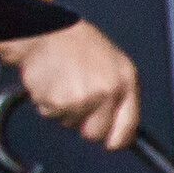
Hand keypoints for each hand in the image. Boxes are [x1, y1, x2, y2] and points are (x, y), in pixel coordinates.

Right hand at [0, 19, 140, 150]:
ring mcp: (83, 98)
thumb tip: (121, 131)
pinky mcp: (58, 102)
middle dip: (84, 123)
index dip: (118, 139)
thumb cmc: (78, 44)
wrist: (45, 29)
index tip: (112, 142)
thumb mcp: (113, 63)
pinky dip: (46, 102)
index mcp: (126, 80)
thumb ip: (119, 95)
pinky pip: (50, 115)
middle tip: (77, 98)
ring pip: (69, 124)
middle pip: (96, 133)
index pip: (128, 126)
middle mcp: (107, 91)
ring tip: (63, 81)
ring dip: (63, 109)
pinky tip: (50, 81)